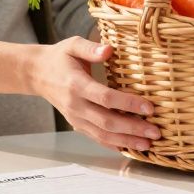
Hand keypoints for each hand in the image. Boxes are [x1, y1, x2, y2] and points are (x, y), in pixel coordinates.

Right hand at [28, 37, 160, 150]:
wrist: (37, 73)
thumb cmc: (60, 57)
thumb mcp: (72, 45)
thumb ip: (90, 48)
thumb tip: (109, 49)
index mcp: (76, 85)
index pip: (105, 98)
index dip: (128, 104)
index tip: (150, 108)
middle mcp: (75, 105)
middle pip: (107, 122)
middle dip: (133, 129)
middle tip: (156, 132)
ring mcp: (75, 118)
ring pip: (102, 135)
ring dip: (126, 141)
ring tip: (148, 144)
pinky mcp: (76, 124)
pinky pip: (96, 138)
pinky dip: (113, 145)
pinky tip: (129, 147)